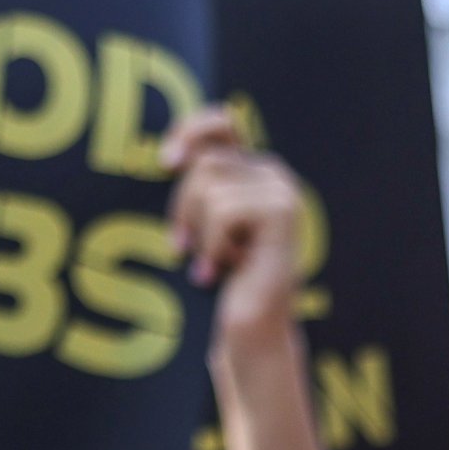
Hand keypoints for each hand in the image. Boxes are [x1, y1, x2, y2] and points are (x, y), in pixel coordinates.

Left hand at [163, 105, 306, 338]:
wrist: (251, 326)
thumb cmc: (219, 278)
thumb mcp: (199, 225)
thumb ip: (194, 187)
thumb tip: (169, 157)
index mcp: (252, 171)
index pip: (221, 123)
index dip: (190, 131)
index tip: (165, 162)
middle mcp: (272, 173)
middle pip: (205, 162)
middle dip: (183, 208)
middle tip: (183, 247)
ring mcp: (281, 190)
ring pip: (210, 187)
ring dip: (199, 233)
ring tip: (211, 262)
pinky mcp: (283, 211)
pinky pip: (224, 211)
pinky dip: (213, 247)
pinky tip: (223, 271)